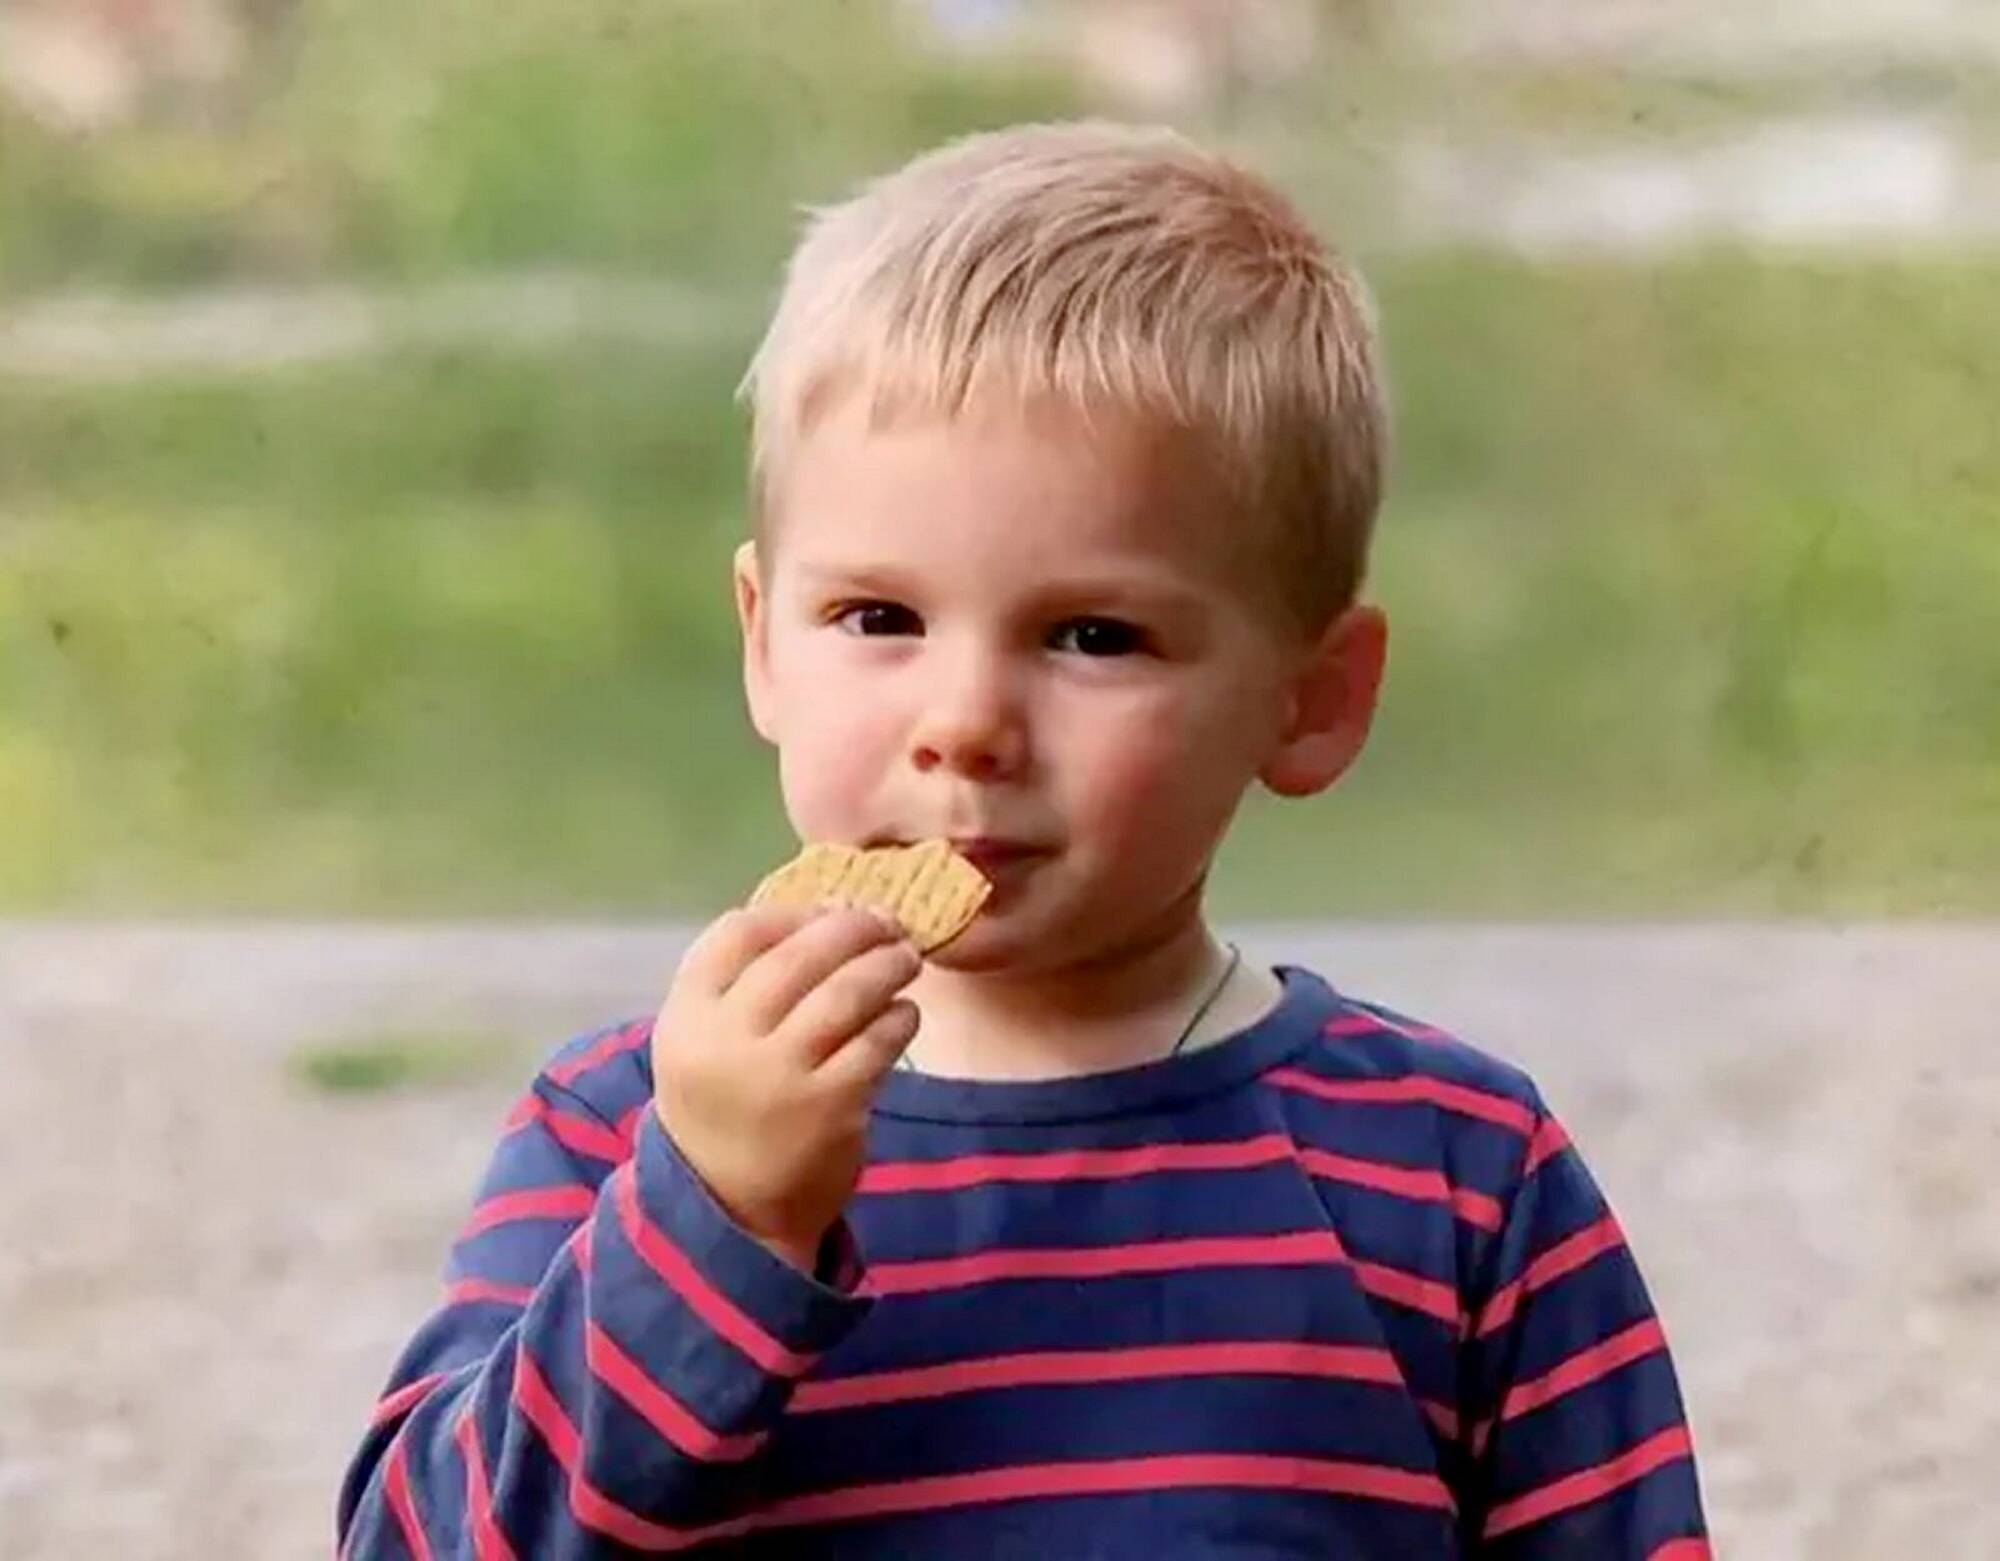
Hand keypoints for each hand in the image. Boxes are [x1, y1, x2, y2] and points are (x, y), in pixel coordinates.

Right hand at [651, 905, 921, 1271]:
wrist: (732, 1209)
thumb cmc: (725, 1107)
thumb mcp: (702, 1042)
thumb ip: (744, 983)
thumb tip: (828, 912)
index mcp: (687, 1016)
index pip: (736, 933)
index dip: (791, 912)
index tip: (829, 909)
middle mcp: (727, 1040)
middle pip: (799, 955)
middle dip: (853, 928)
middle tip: (887, 922)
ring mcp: (781, 1074)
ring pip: (846, 993)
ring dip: (886, 965)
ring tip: (905, 959)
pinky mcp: (831, 1107)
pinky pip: (877, 1042)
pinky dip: (900, 1017)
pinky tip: (905, 1013)